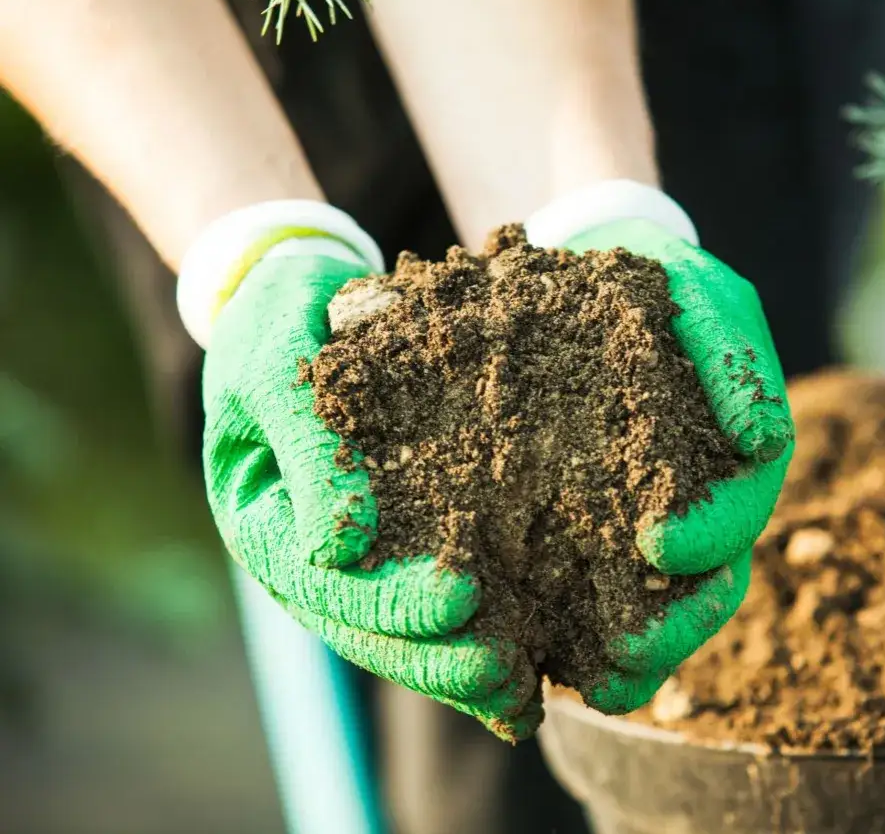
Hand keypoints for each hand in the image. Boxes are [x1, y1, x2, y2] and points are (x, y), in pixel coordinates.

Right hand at [196, 211, 539, 741]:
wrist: (301, 293)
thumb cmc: (281, 314)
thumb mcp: (276, 358)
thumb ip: (306, 442)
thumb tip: (340, 545)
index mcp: (262, 518)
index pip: (319, 582)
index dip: (388, 601)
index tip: (461, 600)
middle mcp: (305, 552)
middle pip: (364, 627)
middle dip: (433, 654)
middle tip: (503, 670)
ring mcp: (352, 554)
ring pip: (400, 630)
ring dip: (457, 663)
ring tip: (522, 684)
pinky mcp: (399, 538)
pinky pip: (432, 594)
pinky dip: (480, 628)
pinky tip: (531, 655)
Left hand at [555, 215, 793, 713]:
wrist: (586, 276)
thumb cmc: (654, 284)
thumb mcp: (702, 296)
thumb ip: (735, 356)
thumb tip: (761, 439)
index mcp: (732, 462)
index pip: (737, 513)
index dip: (710, 536)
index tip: (657, 542)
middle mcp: (695, 506)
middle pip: (704, 585)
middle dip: (673, 625)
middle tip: (625, 652)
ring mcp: (640, 525)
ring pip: (654, 608)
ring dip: (631, 651)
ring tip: (590, 678)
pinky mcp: (583, 532)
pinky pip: (588, 594)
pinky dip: (574, 630)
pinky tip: (538, 655)